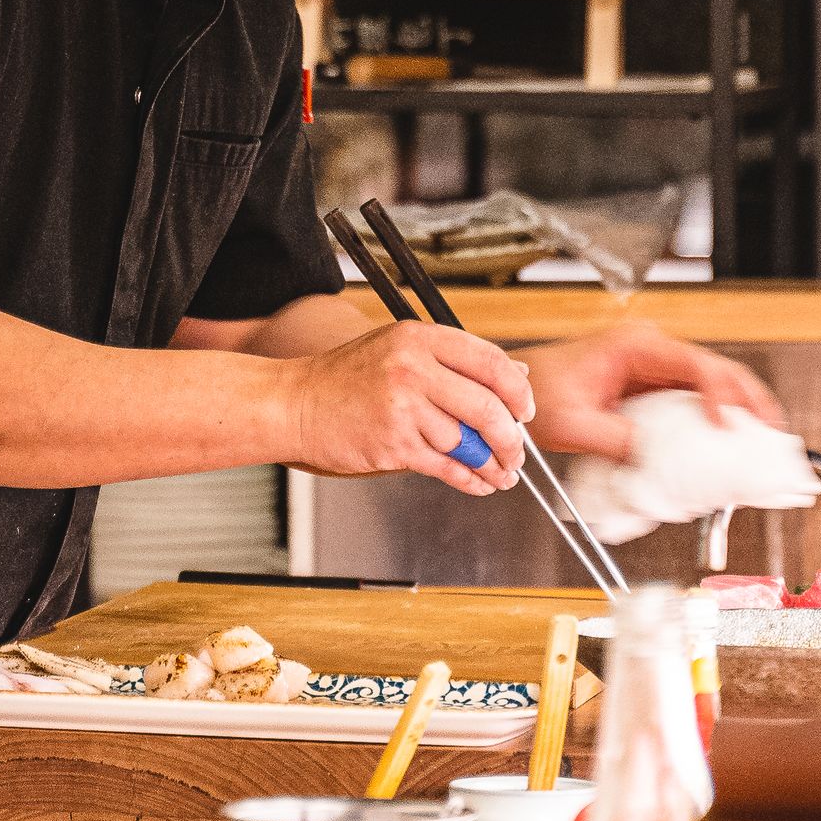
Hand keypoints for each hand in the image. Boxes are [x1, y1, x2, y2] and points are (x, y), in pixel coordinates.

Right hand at [285, 324, 535, 495]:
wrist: (296, 404)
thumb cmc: (346, 378)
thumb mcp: (401, 350)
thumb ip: (457, 361)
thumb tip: (517, 373)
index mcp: (420, 338)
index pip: (489, 361)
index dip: (517, 390)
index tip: (524, 410)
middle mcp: (413, 368)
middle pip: (486, 406)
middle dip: (510, 437)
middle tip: (517, 451)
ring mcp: (402, 407)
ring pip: (466, 441)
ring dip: (490, 463)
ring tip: (500, 472)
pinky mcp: (393, 443)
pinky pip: (445, 466)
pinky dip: (468, 479)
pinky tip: (478, 483)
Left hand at [522, 322, 784, 461]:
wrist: (518, 390)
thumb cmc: (538, 393)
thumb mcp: (570, 424)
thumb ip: (612, 439)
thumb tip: (652, 457)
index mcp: (634, 346)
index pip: (694, 364)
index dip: (720, 394)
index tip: (727, 425)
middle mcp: (651, 350)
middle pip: (716, 369)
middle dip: (747, 399)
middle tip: (772, 432)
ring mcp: (655, 366)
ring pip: (712, 384)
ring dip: (738, 409)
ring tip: (761, 439)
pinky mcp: (653, 386)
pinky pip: (694, 400)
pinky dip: (715, 419)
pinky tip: (729, 442)